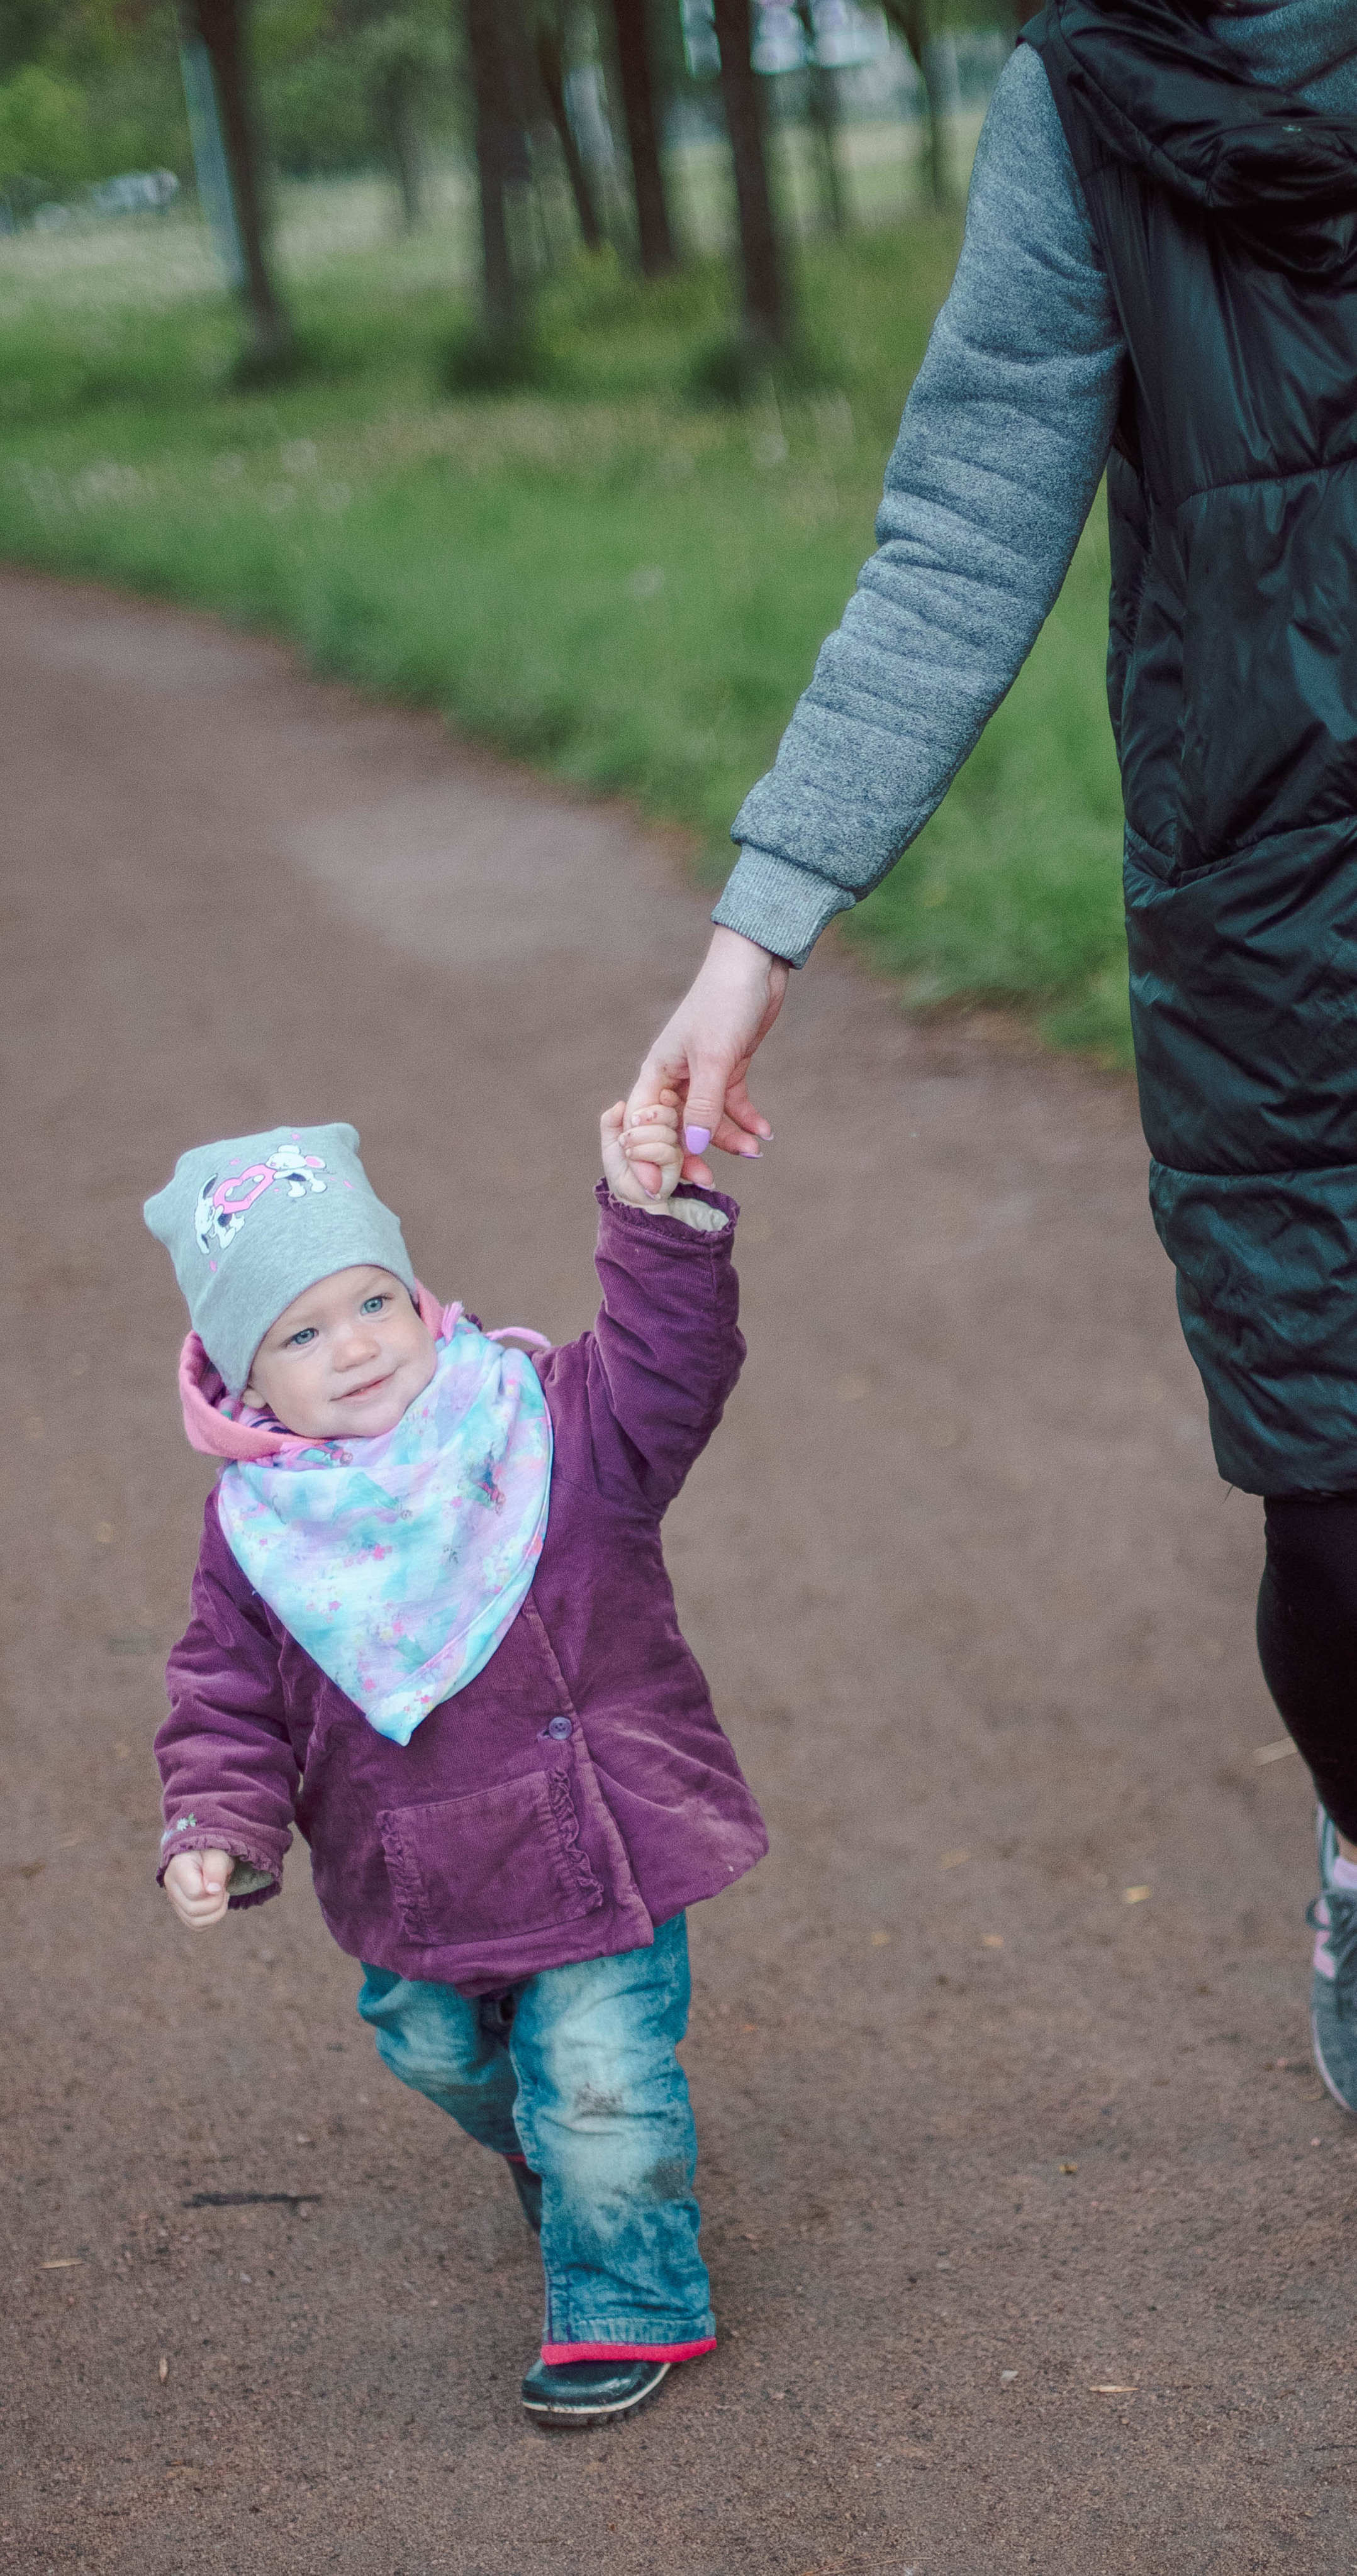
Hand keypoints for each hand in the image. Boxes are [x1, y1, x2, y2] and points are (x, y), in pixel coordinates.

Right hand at [164, 1847, 231, 1927]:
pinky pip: (197, 1926)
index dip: (214, 1890)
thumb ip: (216, 1868)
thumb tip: (213, 1890)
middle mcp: (171, 1887)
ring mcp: (175, 1902)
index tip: (221, 1879)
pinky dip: (211, 1919)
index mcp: (177, 1868)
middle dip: (217, 1902)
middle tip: (223, 1889)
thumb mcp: (218, 1853)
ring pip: (195, 1922)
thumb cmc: (212, 1854)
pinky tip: (216, 1905)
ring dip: (216, 1913)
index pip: (195, 1892)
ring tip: (221, 1897)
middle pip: (194, 1910)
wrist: (207, 1857)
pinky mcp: (183, 1912)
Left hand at [601, 1091, 683, 1206]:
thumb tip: (620, 1105)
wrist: (625, 1192)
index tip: (636, 1112)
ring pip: (665, 1132)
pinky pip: (666, 1151)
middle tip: (626, 1133)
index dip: (656, 1100)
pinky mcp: (677, 1164)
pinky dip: (645, 1151)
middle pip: (669, 1113)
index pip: (666, 1102)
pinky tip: (633, 1157)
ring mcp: (676, 1147)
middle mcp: (671, 1131)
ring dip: (639, 1139)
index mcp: (658, 1121)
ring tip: (626, 1149)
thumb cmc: (621, 1165)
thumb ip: (611, 1120)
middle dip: (644, 1119)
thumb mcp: (611, 1138)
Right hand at [626, 928, 788, 1190]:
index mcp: (656, 1073)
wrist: (755, 966)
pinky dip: (747, 1120)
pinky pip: (732, 1106)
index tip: (661, 1187)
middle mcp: (674, 1078)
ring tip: (755, 1151)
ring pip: (708, 1122)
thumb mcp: (714, 1058)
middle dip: (692, 1157)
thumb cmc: (724, 1003)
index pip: (643, 1126)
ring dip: (729, 1140)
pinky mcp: (727, 1070)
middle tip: (711, 1183)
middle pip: (675, 1130)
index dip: (648, 1157)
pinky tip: (765, 1133)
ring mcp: (701, 1076)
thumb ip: (703, 1105)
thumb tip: (691, 1147)